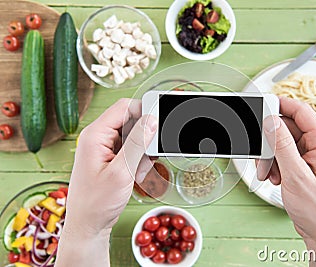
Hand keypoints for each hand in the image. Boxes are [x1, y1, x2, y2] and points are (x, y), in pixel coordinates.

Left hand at [56, 99, 156, 266]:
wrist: (88, 225)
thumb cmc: (96, 203)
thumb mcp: (121, 172)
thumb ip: (138, 143)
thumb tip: (152, 120)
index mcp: (95, 135)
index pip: (124, 107)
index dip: (145, 111)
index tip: (160, 125)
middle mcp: (99, 138)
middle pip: (131, 122)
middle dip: (145, 139)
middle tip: (147, 157)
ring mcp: (105, 148)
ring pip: (134, 137)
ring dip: (142, 153)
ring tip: (137, 172)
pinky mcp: (111, 158)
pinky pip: (132, 150)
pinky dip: (139, 161)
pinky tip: (135, 176)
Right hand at [258, 97, 315, 265]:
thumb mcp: (296, 176)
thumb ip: (283, 146)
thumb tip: (272, 121)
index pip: (302, 112)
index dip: (281, 106)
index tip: (262, 106)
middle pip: (288, 129)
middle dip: (271, 143)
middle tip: (262, 158)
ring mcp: (313, 156)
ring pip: (284, 144)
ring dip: (272, 158)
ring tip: (269, 174)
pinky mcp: (306, 165)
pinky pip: (286, 156)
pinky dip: (276, 165)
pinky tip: (276, 178)